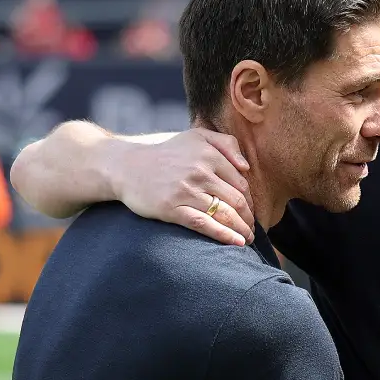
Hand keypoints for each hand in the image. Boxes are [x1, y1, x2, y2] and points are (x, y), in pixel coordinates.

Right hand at [111, 129, 255, 245]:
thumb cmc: (168, 154)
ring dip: (241, 230)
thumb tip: (246, 167)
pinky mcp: (171, 208)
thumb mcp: (197, 136)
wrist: (127, 167)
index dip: (250, 201)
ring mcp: (185, 191)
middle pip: (236, 201)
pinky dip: (223, 235)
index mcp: (209, 154)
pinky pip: (203, 224)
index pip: (241, 183)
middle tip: (252, 229)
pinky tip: (236, 243)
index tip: (251, 212)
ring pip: (224, 214)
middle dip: (249, 218)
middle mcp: (199, 171)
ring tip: (247, 239)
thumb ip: (226, 143)